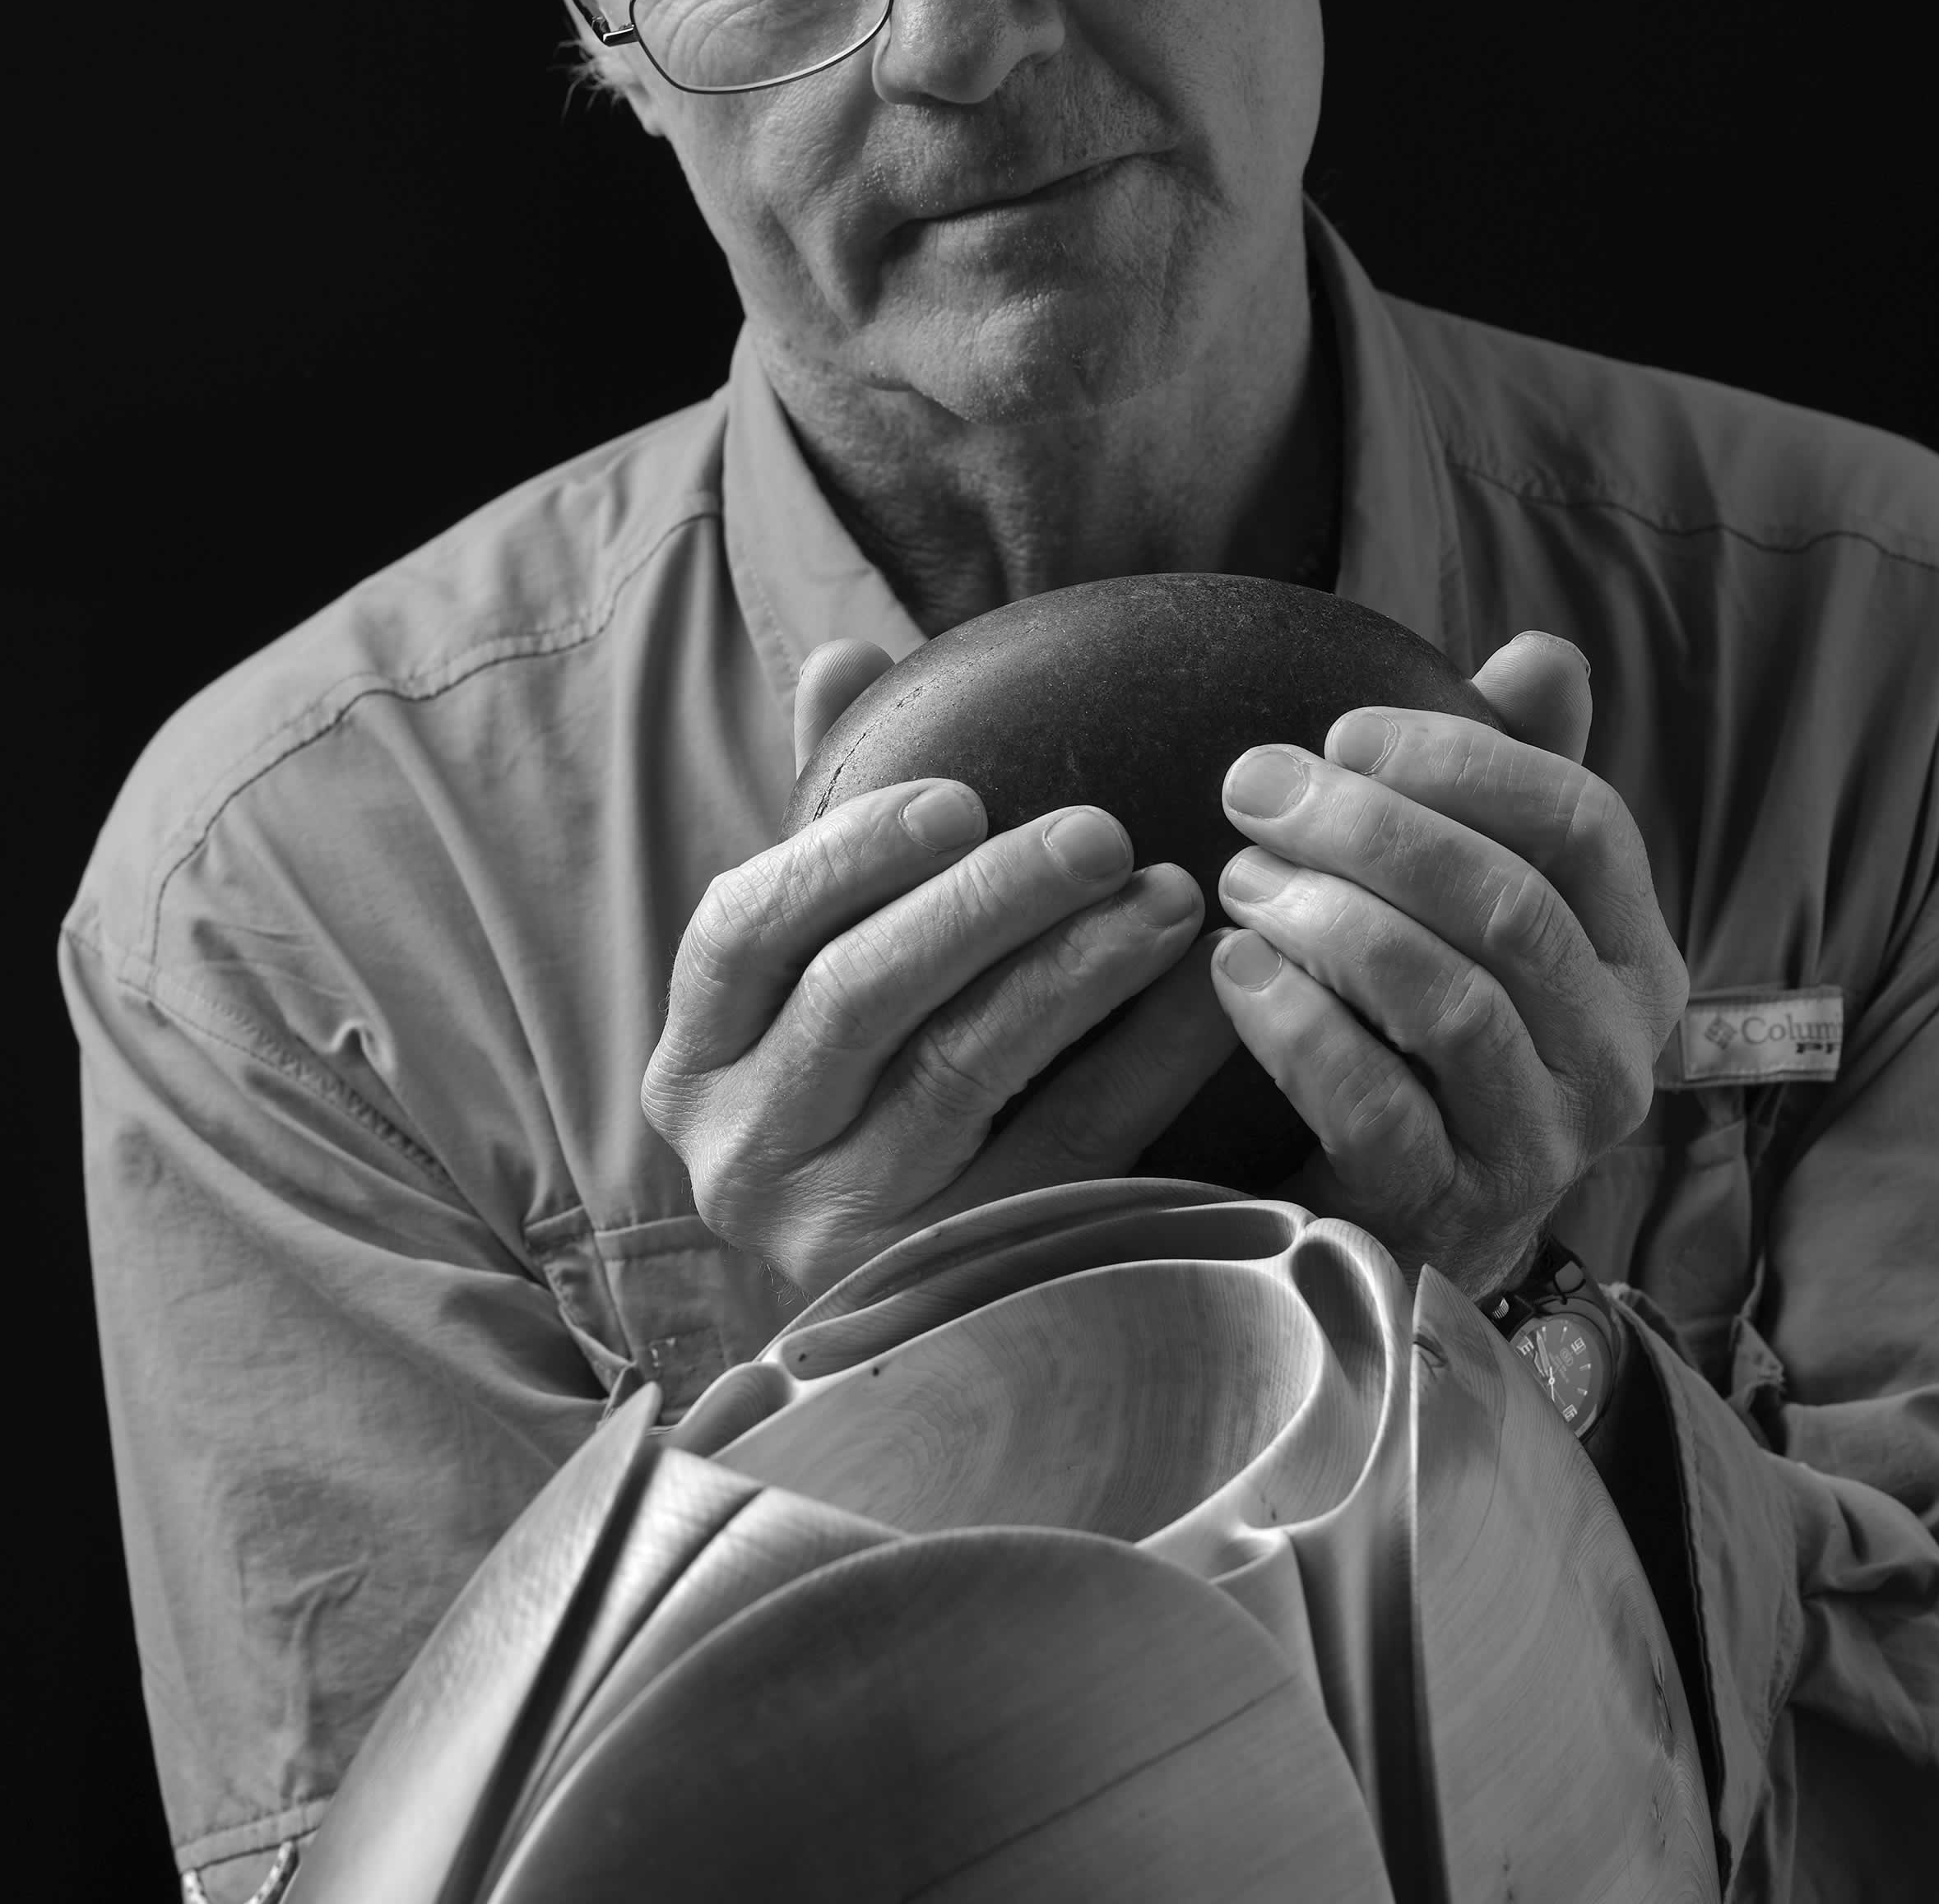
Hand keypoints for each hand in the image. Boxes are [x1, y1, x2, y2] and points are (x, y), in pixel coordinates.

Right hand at [642, 640, 1238, 1299]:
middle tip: (1102, 832)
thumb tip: (843, 656)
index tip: (958, 797)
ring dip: (1073, 972)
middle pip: (857, 1002)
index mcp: (699, 1059)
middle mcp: (743, 1154)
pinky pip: (1060, 1155)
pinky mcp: (951, 1284)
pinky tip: (1206, 998)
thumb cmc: (871, 1083)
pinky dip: (1139, 1066)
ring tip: (1169, 896)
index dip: (844, 856)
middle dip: (986, 904)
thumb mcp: (825, 964)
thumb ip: (831, 822)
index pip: (741, 933)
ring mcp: (838, 1233)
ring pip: (958, 1076)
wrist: (916, 1316)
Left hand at [1207, 630, 1686, 1299]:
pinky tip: (1230, 969)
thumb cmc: (1424, 1026)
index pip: (1583, 823)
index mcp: (1635, 958)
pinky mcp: (1450, 1211)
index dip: (1458, 759)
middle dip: (1367, 827)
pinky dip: (1294, 1024)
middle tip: (1251, 786)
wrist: (1390, 1220)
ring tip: (1237, 878)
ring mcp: (1543, 1143)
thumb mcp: (1471, 900)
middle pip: (1507, 902)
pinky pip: (1376, 1105)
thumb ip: (1506, 778)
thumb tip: (1546, 654)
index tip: (1341, 731)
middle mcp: (1616, 1053)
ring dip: (1326, 916)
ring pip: (1449, 999)